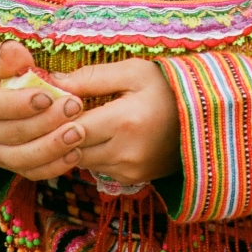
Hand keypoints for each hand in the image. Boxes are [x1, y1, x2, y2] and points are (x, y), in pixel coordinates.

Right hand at [0, 40, 85, 180]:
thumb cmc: (0, 69)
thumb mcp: (0, 55)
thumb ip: (8, 55)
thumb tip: (15, 53)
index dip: (20, 104)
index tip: (48, 97)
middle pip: (10, 133)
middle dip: (46, 122)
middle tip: (75, 107)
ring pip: (19, 158)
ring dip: (52, 147)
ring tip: (78, 133)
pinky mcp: (4, 163)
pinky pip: (29, 172)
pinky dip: (53, 166)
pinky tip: (75, 154)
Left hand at [52, 59, 180, 185]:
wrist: (203, 117)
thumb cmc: (166, 87)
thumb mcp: (133, 72)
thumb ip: (91, 77)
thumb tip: (53, 83)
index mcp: (124, 122)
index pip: (68, 129)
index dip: (53, 117)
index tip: (48, 103)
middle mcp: (125, 153)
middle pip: (71, 150)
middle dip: (58, 133)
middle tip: (52, 115)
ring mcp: (130, 171)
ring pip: (81, 162)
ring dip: (73, 145)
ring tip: (76, 121)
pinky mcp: (133, 179)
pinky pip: (97, 168)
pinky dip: (92, 154)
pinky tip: (98, 135)